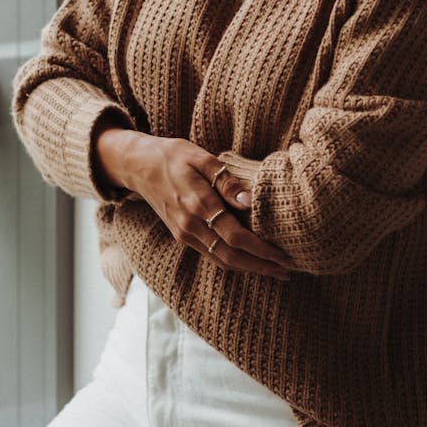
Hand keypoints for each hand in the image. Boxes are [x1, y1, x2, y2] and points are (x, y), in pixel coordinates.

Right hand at [95, 127, 291, 279]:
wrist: (138, 165)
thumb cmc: (173, 155)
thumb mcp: (201, 157)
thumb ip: (226, 181)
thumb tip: (249, 202)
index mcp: (197, 204)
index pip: (235, 237)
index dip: (261, 250)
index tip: (284, 256)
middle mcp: (190, 226)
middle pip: (231, 256)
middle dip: (261, 267)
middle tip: (288, 271)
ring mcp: (184, 233)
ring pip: (221, 260)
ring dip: (249, 268)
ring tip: (275, 271)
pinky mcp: (181, 235)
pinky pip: (210, 254)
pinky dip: (233, 261)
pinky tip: (249, 260)